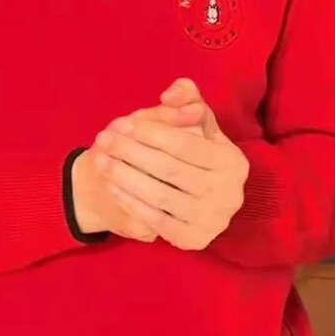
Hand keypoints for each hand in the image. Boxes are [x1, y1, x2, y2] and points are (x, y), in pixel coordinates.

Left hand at [85, 77, 249, 249]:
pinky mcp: (194, 240)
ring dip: (125, 177)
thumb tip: (170, 94)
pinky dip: (132, 203)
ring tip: (101, 161)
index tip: (124, 122)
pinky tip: (112, 186)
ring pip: (160, 196)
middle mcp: (229, 194)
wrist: (202, 198)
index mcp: (233, 162)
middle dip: (132, 152)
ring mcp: (212, 221)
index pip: (186, 144)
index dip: (152, 132)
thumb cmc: (197, 152)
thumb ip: (187, 98)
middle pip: (170, 169)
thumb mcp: (198, 122)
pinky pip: (156, 221)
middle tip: (104, 139)